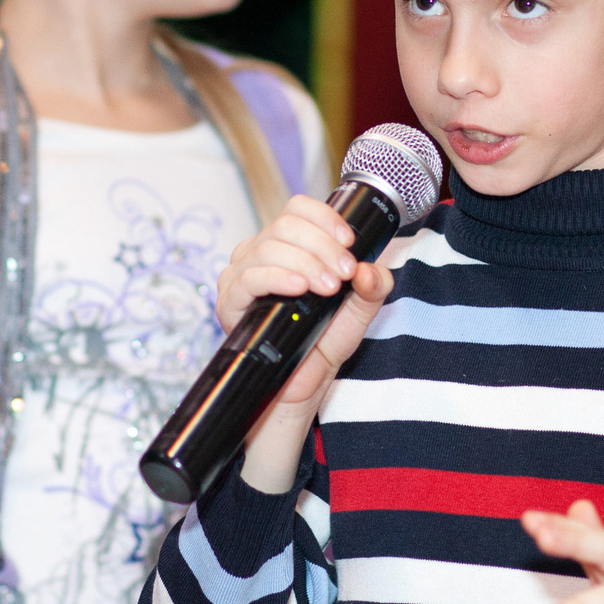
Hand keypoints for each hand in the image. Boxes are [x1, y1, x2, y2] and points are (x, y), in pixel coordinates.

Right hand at [220, 195, 393, 492]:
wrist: (295, 394)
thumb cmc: (320, 350)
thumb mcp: (356, 317)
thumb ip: (372, 290)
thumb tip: (373, 268)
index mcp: (290, 248)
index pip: (298, 209)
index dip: (324, 217)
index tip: (349, 242)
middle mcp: (261, 255)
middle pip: (285, 224)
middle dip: (322, 244)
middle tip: (345, 273)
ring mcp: (242, 276)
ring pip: (268, 244)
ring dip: (305, 260)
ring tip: (328, 286)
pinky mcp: (230, 301)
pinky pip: (248, 275)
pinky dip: (277, 276)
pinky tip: (299, 287)